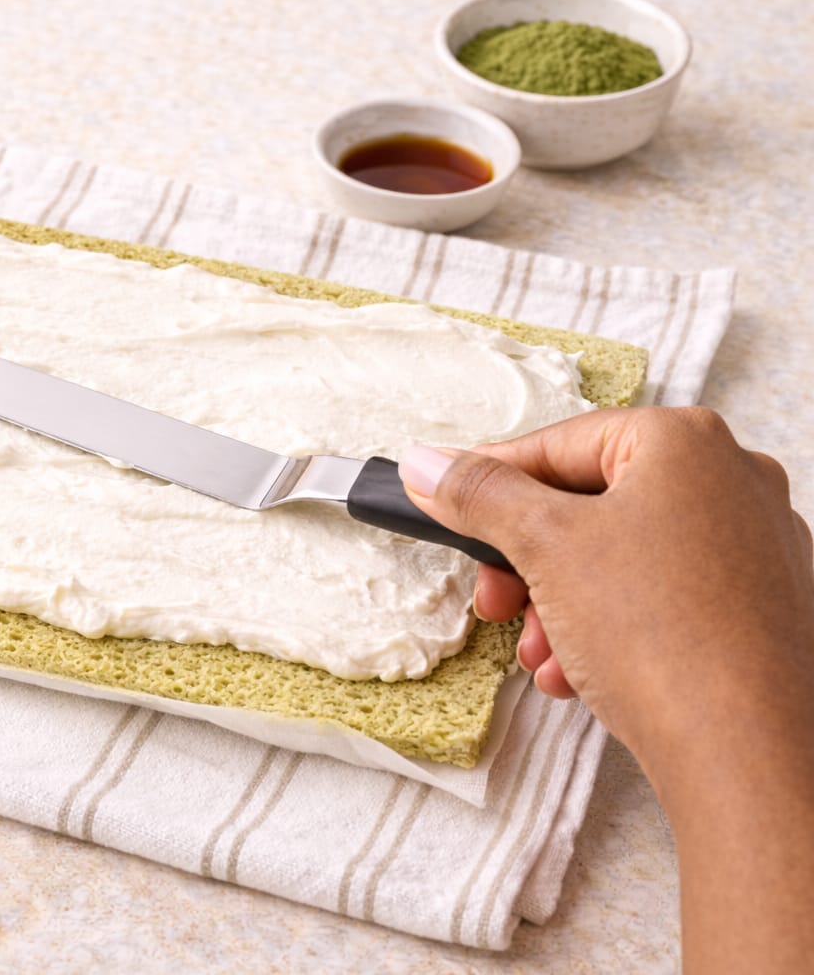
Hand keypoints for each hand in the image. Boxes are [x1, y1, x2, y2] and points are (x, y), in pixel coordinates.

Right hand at [399, 407, 813, 973]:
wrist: (747, 750)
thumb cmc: (661, 634)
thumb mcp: (543, 546)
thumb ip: (478, 495)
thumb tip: (429, 465)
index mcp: (686, 442)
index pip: (558, 444)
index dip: (491, 484)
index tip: (449, 510)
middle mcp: (734, 480)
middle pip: (590, 503)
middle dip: (529, 563)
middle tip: (495, 600)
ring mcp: (757, 546)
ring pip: (623, 557)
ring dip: (561, 605)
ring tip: (540, 654)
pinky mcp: (762, 607)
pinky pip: (664, 598)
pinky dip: (611, 627)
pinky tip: (581, 673)